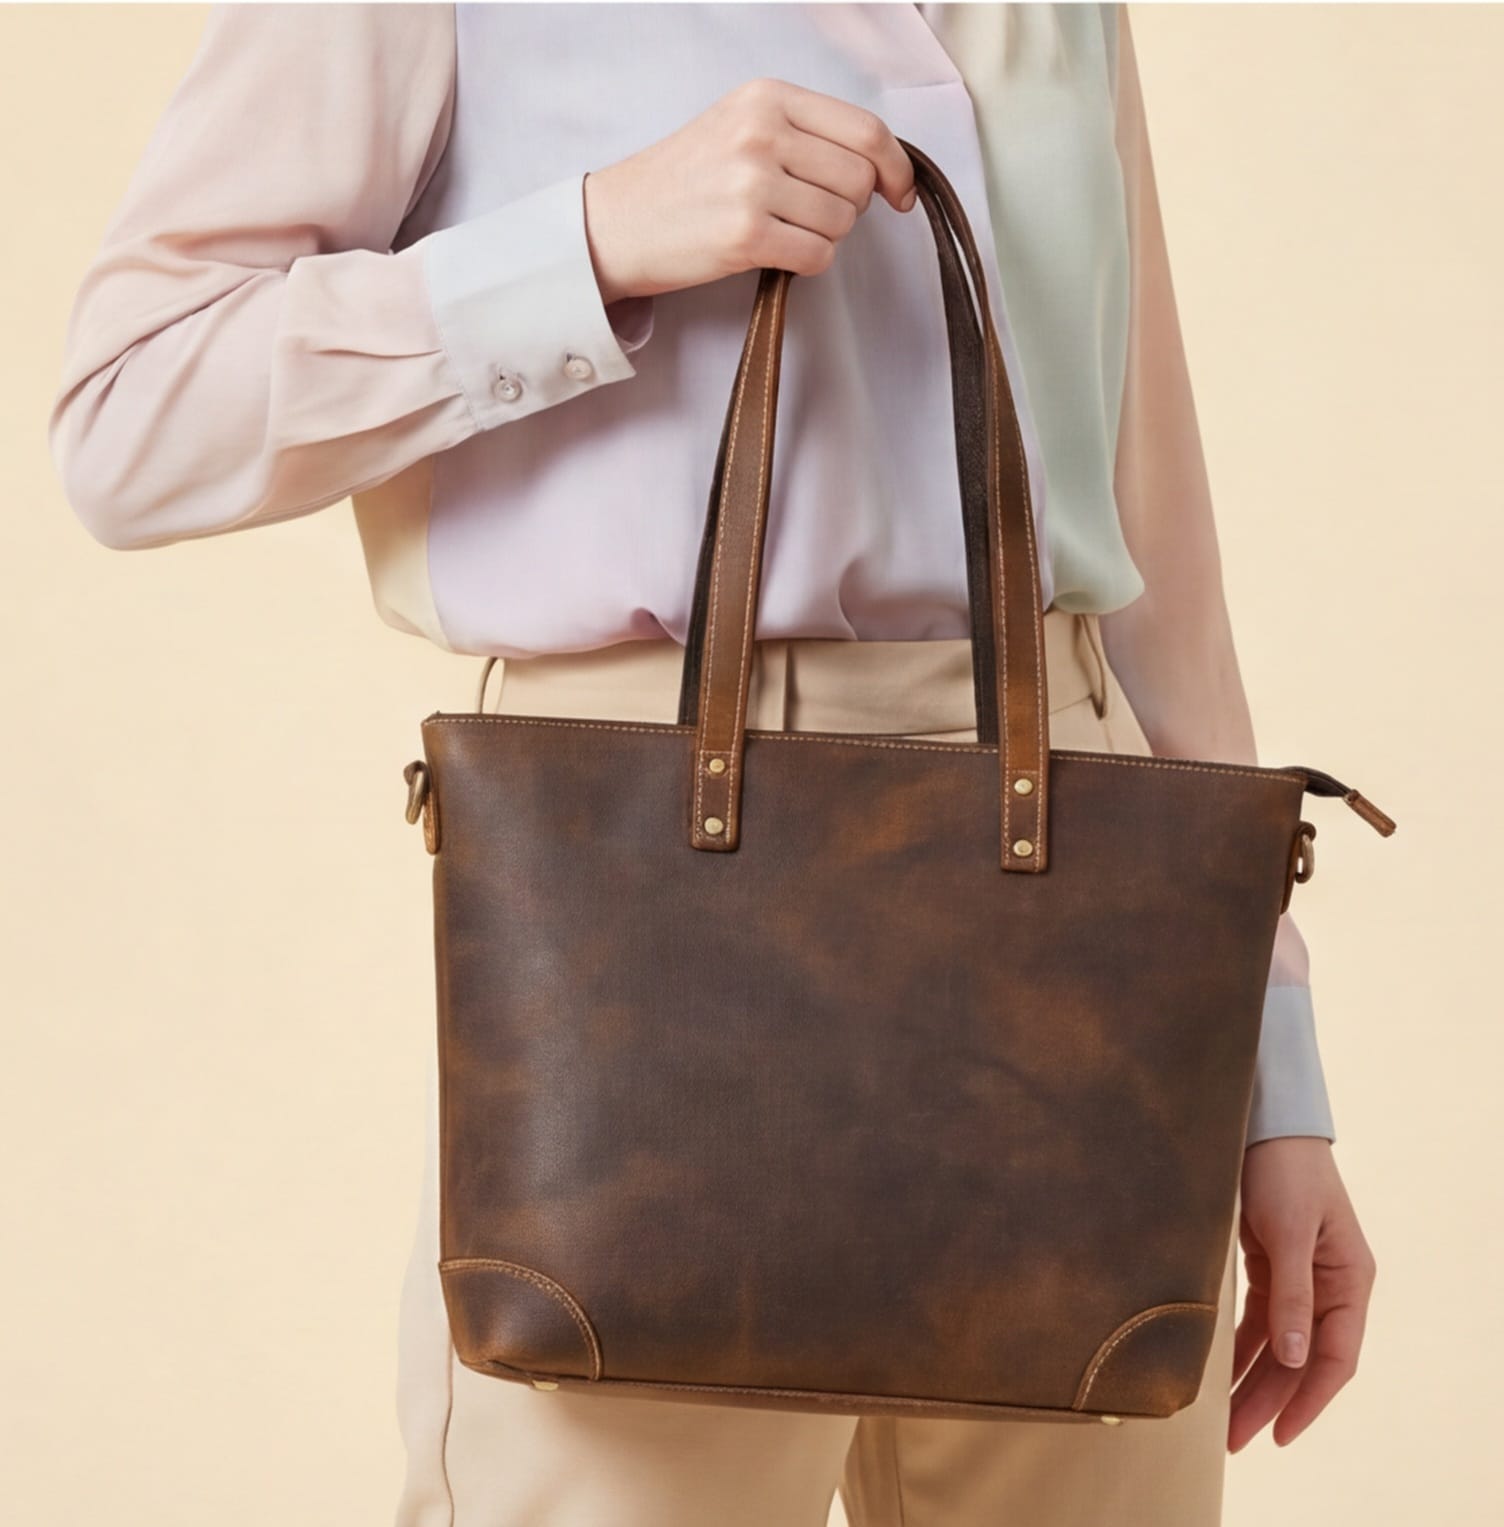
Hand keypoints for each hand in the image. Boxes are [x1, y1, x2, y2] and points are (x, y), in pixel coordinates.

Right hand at [582, 78, 915, 304]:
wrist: (617, 223)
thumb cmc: (683, 181)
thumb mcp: (740, 127)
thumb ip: (804, 133)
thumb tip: (880, 167)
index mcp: (767, 98)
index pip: (865, 130)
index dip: (896, 167)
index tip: (900, 192)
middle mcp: (762, 133)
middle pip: (859, 179)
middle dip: (849, 207)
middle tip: (812, 215)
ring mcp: (753, 184)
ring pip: (841, 221)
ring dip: (824, 237)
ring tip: (782, 231)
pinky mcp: (745, 235)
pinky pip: (817, 256)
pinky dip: (807, 263)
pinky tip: (776, 254)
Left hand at [1229, 1137, 1375, 1450]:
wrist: (1264, 1122)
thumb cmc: (1285, 1169)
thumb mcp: (1290, 1230)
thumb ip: (1293, 1293)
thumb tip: (1296, 1357)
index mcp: (1349, 1281)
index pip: (1335, 1358)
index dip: (1309, 1401)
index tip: (1279, 1435)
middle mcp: (1329, 1286)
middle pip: (1302, 1360)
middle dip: (1270, 1401)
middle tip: (1235, 1439)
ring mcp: (1300, 1277)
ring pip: (1278, 1345)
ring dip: (1253, 1380)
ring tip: (1225, 1421)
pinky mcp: (1270, 1264)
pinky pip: (1258, 1319)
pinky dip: (1241, 1347)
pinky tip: (1221, 1373)